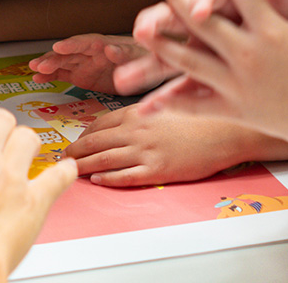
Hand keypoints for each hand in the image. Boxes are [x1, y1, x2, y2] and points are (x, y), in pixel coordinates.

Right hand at [30, 33, 157, 93]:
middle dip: (54, 57)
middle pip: (70, 52)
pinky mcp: (82, 74)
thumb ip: (125, 53)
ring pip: (63, 62)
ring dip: (48, 65)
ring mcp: (85, 63)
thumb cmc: (146, 57)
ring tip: (34, 68)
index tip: (59, 47)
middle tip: (41, 63)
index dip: (71, 45)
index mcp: (105, 44)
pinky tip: (38, 78)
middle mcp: (91, 52)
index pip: (86, 42)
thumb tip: (112, 49)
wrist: (150, 68)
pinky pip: (63, 74)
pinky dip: (50, 76)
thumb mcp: (140, 55)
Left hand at [65, 106, 254, 186]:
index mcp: (137, 113)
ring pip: (104, 159)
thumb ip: (141, 114)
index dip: (83, 134)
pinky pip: (126, 176)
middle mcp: (136, 131)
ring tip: (70, 171)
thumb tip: (123, 123)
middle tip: (62, 158)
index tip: (75, 141)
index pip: (99, 123)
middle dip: (75, 151)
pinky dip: (108, 179)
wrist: (224, 131)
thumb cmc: (199, 116)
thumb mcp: (164, 106)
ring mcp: (146, 151)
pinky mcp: (157, 170)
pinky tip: (97, 181)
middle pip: (95, 142)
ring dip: (83, 166)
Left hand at [134, 0, 287, 143]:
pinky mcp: (233, 108)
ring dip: (163, 43)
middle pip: (205, 22)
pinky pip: (197, 103)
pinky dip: (172, 102)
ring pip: (190, 61)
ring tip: (142, 26)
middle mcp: (250, 55)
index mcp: (273, 31)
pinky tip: (148, 100)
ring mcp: (238, 83)